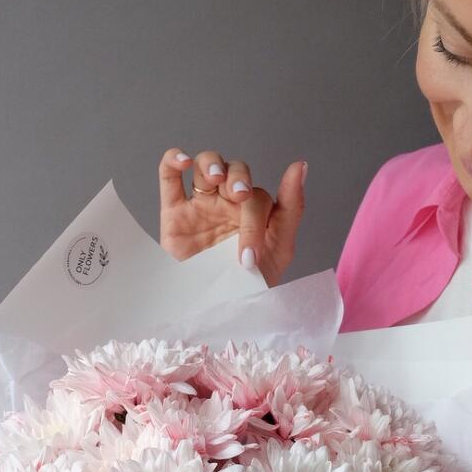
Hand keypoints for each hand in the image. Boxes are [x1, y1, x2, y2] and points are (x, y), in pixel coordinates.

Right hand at [159, 147, 306, 286]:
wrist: (207, 312)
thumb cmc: (244, 287)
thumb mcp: (277, 251)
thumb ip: (291, 209)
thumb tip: (301, 165)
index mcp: (256, 215)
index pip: (260, 196)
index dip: (258, 217)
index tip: (250, 250)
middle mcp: (230, 205)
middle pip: (236, 172)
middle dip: (238, 179)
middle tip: (239, 197)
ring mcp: (202, 206)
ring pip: (207, 165)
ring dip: (213, 163)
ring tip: (216, 179)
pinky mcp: (174, 213)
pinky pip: (170, 176)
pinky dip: (174, 160)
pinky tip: (184, 161)